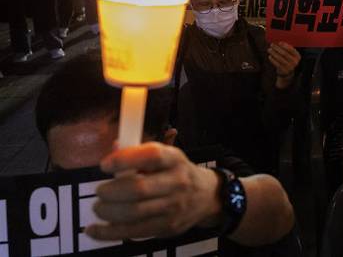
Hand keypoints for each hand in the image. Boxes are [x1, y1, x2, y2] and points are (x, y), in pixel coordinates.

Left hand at [85, 143, 220, 239]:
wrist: (206, 196)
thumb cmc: (176, 172)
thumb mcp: (165, 156)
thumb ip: (138, 153)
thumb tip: (113, 150)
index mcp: (174, 159)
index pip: (152, 155)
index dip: (125, 159)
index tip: (105, 165)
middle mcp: (177, 182)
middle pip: (139, 188)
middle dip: (111, 192)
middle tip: (100, 191)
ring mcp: (173, 207)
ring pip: (134, 213)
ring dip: (108, 212)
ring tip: (99, 208)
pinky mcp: (167, 227)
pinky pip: (134, 232)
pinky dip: (109, 233)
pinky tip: (95, 230)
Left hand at [268, 42, 300, 87]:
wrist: (287, 73)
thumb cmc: (287, 60)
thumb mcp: (290, 55)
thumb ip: (286, 49)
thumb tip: (278, 40)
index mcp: (297, 56)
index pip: (291, 50)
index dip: (285, 46)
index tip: (279, 42)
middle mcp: (295, 62)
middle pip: (284, 53)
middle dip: (277, 48)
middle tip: (272, 44)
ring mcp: (290, 67)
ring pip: (280, 58)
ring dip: (273, 53)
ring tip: (269, 49)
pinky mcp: (284, 71)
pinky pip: (277, 64)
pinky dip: (272, 59)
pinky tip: (270, 56)